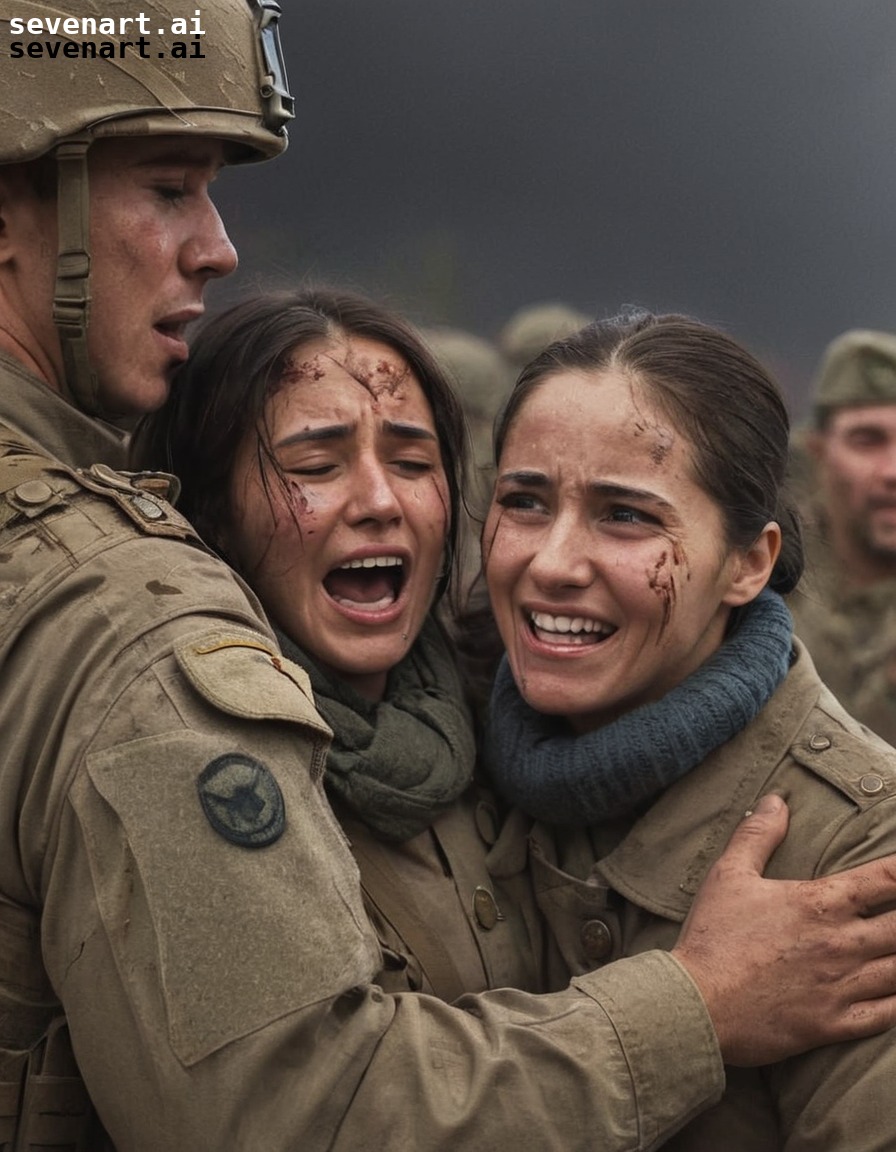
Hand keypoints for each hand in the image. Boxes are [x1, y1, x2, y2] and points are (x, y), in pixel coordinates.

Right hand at [672, 792, 895, 1065]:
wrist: (697, 1003)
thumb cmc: (712, 937)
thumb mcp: (729, 875)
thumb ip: (758, 835)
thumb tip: (776, 800)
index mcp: (821, 902)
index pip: (887, 878)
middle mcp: (841, 943)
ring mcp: (842, 986)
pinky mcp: (834, 1024)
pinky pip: (887, 1016)